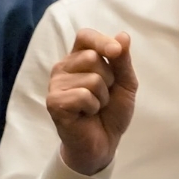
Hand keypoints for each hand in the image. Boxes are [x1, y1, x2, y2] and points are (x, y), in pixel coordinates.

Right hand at [46, 29, 136, 175]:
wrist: (103, 143)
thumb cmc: (111, 111)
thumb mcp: (125, 83)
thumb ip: (123, 60)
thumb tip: (123, 36)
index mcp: (79, 57)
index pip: (85, 36)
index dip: (102, 41)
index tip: (116, 52)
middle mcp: (64, 67)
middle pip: (93, 57)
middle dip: (109, 79)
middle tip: (103, 95)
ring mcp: (56, 84)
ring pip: (91, 78)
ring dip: (102, 97)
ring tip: (94, 106)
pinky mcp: (54, 102)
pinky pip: (83, 95)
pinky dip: (93, 107)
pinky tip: (86, 114)